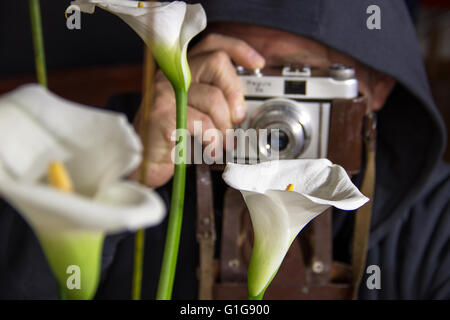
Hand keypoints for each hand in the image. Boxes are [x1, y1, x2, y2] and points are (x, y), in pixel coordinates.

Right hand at [134, 33, 265, 187]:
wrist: (143, 163)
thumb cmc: (172, 139)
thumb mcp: (197, 114)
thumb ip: (216, 101)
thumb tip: (243, 104)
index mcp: (181, 73)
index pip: (212, 45)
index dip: (238, 49)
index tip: (257, 64)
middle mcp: (171, 77)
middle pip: (217, 63)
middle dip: (235, 93)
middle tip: (237, 118)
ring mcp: (163, 95)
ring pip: (213, 98)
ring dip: (225, 126)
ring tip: (221, 142)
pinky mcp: (161, 116)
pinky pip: (202, 122)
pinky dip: (213, 139)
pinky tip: (209, 147)